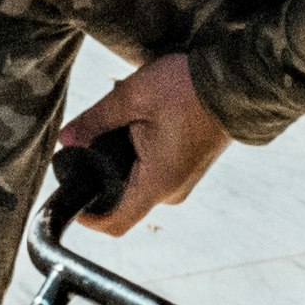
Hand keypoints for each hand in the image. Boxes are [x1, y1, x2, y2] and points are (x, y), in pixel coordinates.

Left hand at [56, 54, 228, 235]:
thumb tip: (67, 139)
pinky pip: (155, 171)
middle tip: (92, 137)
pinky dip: (140, 154)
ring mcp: (183, 182)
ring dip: (122, 159)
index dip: (88, 217)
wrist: (237, 82)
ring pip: (138, 182)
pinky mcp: (189, 169)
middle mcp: (171, 191)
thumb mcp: (132, 97)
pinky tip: (142, 123)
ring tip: (123, 121)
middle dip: (102, 172)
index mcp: (156, 183)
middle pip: (122, 198)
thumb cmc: (188, 89)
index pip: (114, 223)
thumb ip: (95, 121)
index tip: (72, 195)